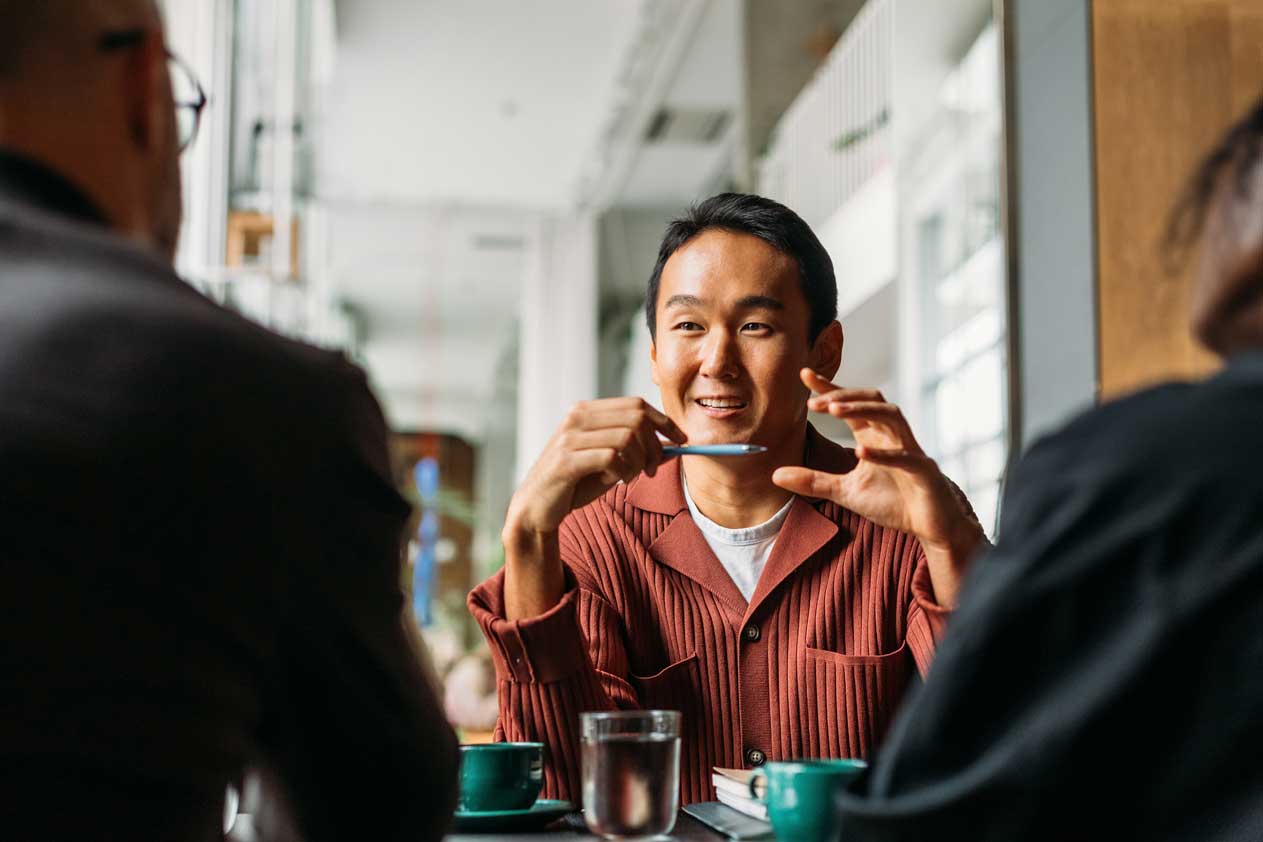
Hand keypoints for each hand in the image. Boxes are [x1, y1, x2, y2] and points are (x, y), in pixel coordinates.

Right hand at [506, 397, 685, 537]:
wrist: (536, 508)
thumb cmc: (575, 483)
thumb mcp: (609, 462)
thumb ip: (635, 449)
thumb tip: (673, 444)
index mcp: (587, 411)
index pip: (636, 404)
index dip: (663, 421)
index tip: (681, 441)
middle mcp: (577, 418)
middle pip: (636, 418)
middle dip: (655, 445)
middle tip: (653, 470)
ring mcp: (569, 438)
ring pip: (627, 437)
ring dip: (639, 462)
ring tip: (631, 478)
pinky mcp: (566, 461)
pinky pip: (611, 458)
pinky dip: (622, 471)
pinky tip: (615, 481)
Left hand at [772, 369, 982, 604]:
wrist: (929, 527)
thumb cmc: (892, 502)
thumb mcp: (845, 492)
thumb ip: (813, 481)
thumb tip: (774, 475)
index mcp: (874, 435)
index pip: (850, 404)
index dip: (829, 388)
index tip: (803, 375)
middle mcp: (892, 435)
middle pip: (871, 399)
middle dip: (843, 395)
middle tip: (813, 400)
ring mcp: (910, 450)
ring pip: (891, 416)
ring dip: (862, 410)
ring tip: (834, 408)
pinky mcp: (923, 471)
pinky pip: (905, 456)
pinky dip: (883, 453)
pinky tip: (861, 451)